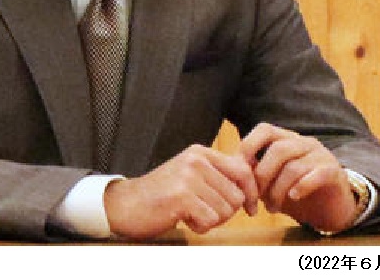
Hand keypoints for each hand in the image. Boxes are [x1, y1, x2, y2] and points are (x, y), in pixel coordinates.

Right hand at [103, 144, 258, 238]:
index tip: (250, 208)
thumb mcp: (191, 174)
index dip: (251, 192)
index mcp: (200, 152)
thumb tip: (252, 177)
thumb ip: (218, 173)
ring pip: (225, 210)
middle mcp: (196, 160)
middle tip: (203, 211)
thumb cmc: (163, 193)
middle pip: (236, 196)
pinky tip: (184, 219)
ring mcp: (188, 177)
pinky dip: (200, 226)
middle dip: (225, 212)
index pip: (243, 170)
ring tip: (191, 213)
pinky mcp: (181, 196)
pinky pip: (210, 220)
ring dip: (211, 220)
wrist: (128, 204)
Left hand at [239, 122, 357, 232]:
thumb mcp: (271, 180)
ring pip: (293, 166)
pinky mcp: (334, 172)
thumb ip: (255, 171)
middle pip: (277, 149)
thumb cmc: (295, 191)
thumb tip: (232, 171)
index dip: (248, 146)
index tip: (239, 170)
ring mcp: (321, 155)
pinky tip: (293, 198)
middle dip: (262, 175)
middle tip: (255, 198)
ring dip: (278, 190)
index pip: (264, 130)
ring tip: (271, 208)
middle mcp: (304, 142)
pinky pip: (316, 175)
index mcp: (286, 138)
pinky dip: (301, 187)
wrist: (331, 208)